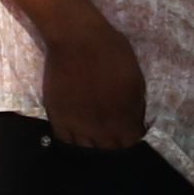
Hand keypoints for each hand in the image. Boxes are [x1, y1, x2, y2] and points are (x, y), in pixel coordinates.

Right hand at [40, 12, 148, 152]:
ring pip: (85, 152)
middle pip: (107, 154)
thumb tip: (134, 125)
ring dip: (92, 150)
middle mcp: (99, 129)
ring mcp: (76, 126)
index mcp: (122, 119)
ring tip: (96, 145)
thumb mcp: (136, 81)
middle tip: (114, 145)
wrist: (78, 40)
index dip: (132, 147)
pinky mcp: (57, 118)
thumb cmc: (113, 54)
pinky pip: (65, 141)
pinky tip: (78, 141)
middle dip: (113, 151)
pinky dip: (73, 144)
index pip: (129, 147)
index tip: (132, 142)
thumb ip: (135, 109)